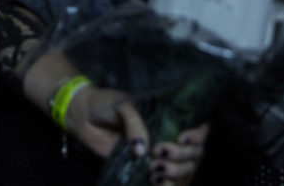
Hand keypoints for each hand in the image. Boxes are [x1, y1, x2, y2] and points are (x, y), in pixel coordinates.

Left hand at [65, 86, 206, 184]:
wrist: (84, 118)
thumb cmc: (105, 105)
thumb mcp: (122, 107)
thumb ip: (135, 125)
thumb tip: (143, 151)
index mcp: (169, 116)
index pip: (199, 126)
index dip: (198, 135)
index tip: (182, 139)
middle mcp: (169, 136)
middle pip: (196, 152)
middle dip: (182, 156)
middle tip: (159, 152)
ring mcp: (160, 154)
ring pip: (186, 169)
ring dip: (176, 172)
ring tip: (155, 169)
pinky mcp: (147, 169)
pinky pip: (169, 182)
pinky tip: (159, 183)